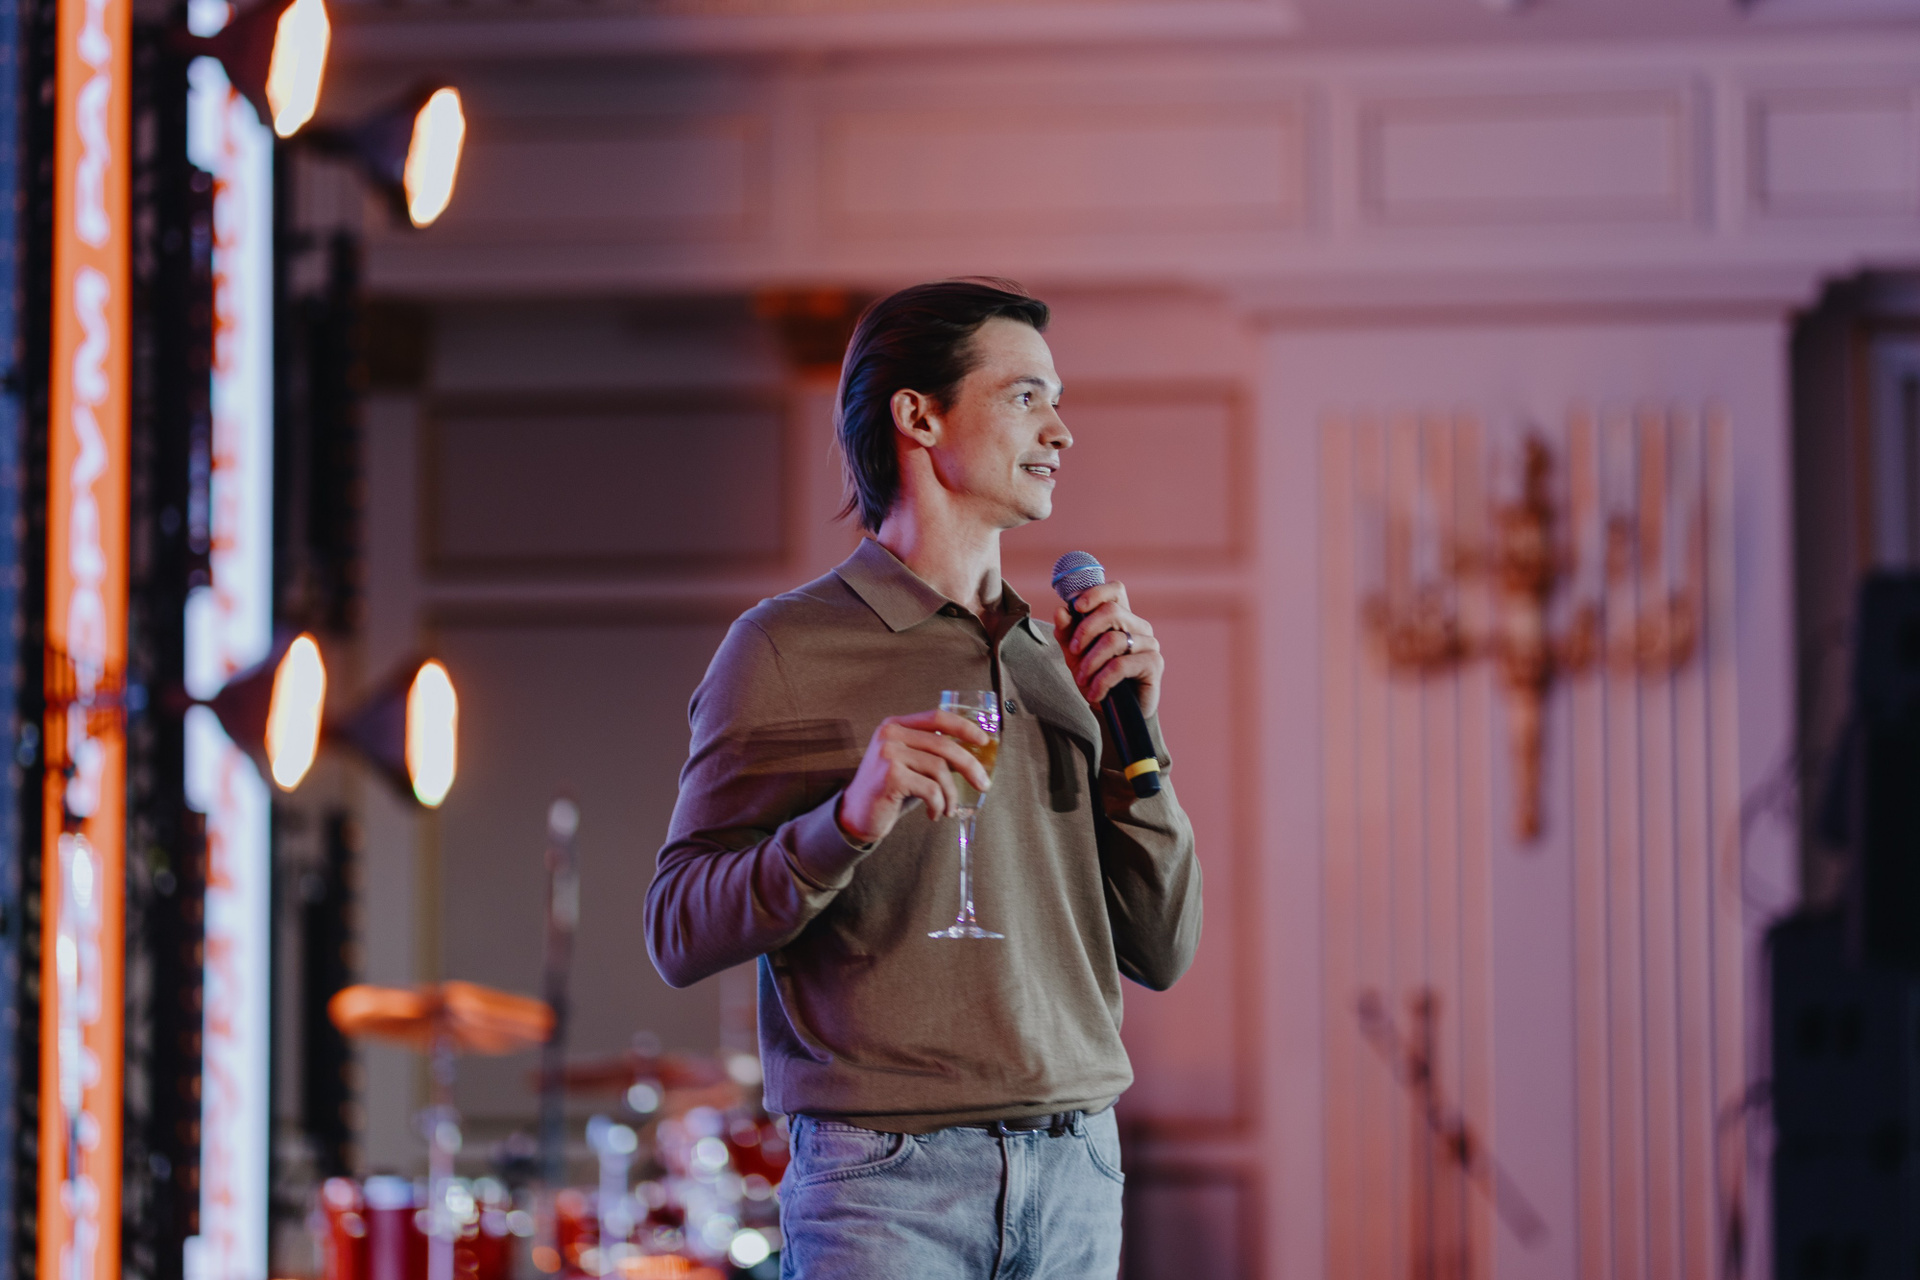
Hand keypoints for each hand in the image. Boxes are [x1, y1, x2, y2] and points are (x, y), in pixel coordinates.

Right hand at [836, 709, 993, 844]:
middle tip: (983, 784)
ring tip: (949, 808)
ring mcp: (888, 753)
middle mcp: (890, 734)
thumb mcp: (909, 765)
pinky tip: (933, 813)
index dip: (964, 727)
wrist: (855, 816)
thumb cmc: (887, 791)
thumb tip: (972, 757)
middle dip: (970, 766)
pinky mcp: (890, 776)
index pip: (937, 717)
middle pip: (943, 745)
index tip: (984, 741)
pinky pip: (930, 789)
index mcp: (896, 725)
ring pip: (939, 769)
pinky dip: (939, 804)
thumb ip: (932, 754)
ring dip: (951, 793)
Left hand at [1053, 581, 1163, 717]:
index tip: (1075, 607)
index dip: (1096, 593)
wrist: (1115, 713)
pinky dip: (1102, 680)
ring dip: (1091, 662)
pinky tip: (1095, 694)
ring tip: (1082, 679)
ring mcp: (1149, 643)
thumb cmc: (1097, 678)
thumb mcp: (1075, 656)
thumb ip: (1067, 633)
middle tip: (1073, 651)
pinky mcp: (1154, 664)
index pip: (1115, 590)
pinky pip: (1121, 665)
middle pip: (1112, 612)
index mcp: (1122, 617)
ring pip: (1114, 640)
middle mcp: (1138, 626)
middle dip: (1085, 631)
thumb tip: (1060, 611)